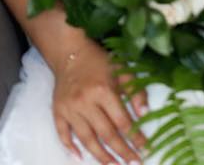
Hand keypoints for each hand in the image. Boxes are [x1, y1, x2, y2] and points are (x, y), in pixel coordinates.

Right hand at [52, 38, 146, 163]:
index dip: (135, 138)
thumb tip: (145, 114)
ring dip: (101, 156)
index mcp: (103, 90)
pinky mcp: (58, 110)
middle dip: (122, 152)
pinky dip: (70, 147)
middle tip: (134, 164)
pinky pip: (62, 133)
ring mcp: (69, 107)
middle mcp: (85, 101)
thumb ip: (136, 91)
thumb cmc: (99, 60)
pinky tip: (80, 157)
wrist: (69, 50)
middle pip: (106, 134)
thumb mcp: (122, 69)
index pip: (122, 122)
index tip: (145, 150)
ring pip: (86, 139)